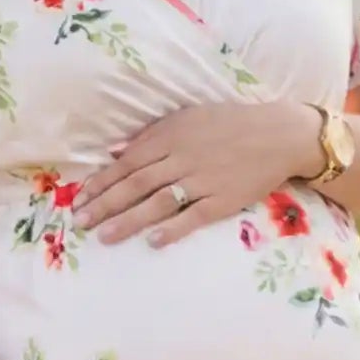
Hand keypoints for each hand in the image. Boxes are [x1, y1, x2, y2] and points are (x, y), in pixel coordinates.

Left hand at [73, 100, 323, 246]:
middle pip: (136, 184)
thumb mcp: (188, 118)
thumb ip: (152, 136)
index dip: (102, 181)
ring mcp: (203, 180)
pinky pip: (193, 216)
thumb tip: (116, 152)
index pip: (128, 162)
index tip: (81, 198)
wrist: (278, 134)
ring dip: (128, 220)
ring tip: (104, 236)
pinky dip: (172, 228)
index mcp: (171, 136)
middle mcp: (182, 158)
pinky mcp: (223, 201)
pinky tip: (152, 241)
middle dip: (105, 203)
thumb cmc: (230, 123)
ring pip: (158, 202)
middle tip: (80, 222)